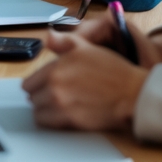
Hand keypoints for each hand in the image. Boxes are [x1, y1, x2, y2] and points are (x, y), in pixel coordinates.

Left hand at [22, 28, 147, 130]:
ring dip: (46, 110)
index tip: (47, 86)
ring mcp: (61, 104)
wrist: (132, 94)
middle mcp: (54, 85)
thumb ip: (63, 42)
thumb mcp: (87, 48)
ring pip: (38, 112)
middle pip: (32, 98)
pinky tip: (65, 115)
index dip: (38, 85)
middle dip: (41, 97)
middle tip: (57, 96)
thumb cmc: (113, 71)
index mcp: (55, 67)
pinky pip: (48, 123)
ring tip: (62, 106)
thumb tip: (46, 37)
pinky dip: (53, 121)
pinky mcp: (69, 121)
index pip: (29, 83)